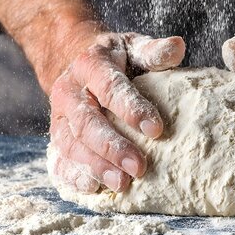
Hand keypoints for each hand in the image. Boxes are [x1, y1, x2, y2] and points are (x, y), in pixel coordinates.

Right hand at [48, 32, 184, 192]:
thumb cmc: (115, 58)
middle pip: (87, 122)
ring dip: (95, 166)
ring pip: (70, 143)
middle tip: (139, 167)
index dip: (132, 109)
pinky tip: (93, 188)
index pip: (110, 88)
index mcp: (90, 64)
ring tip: (122, 183)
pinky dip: (72, 175)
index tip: (156, 129)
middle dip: (113, 147)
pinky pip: (58, 158)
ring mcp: (58, 116)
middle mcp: (69, 91)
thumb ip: (154, 51)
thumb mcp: (133, 47)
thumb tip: (178, 46)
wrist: (73, 58)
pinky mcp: (56, 135)